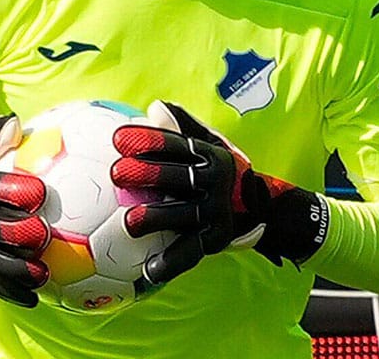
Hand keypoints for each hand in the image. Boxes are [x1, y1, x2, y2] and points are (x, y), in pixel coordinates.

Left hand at [111, 101, 330, 282]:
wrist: (261, 205)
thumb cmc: (215, 169)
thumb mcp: (208, 141)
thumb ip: (181, 125)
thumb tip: (154, 108)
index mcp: (208, 153)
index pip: (176, 143)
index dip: (147, 139)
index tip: (118, 139)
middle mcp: (214, 180)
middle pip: (178, 176)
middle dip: (148, 174)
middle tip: (116, 173)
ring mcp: (215, 211)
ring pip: (183, 214)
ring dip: (156, 217)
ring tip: (130, 222)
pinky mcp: (216, 239)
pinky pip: (190, 251)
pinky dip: (170, 262)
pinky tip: (148, 271)